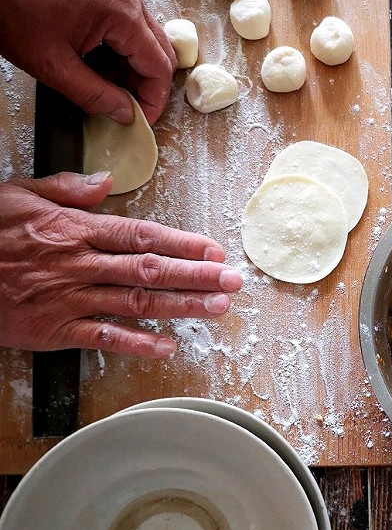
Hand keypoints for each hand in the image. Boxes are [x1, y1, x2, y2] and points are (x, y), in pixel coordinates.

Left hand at [0, 0, 175, 125]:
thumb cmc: (14, 11)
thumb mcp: (54, 66)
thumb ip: (95, 96)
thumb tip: (126, 115)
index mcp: (119, 11)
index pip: (159, 65)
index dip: (154, 99)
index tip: (140, 120)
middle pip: (160, 50)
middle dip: (146, 84)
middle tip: (125, 107)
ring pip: (146, 38)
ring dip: (132, 67)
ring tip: (104, 84)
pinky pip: (131, 23)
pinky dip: (122, 48)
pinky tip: (98, 61)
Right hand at [0, 173, 242, 356]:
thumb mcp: (20, 195)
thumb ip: (67, 189)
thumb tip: (103, 182)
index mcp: (76, 230)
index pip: (140, 235)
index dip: (181, 243)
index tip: (213, 249)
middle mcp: (80, 265)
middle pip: (149, 271)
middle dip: (197, 276)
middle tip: (233, 281)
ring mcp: (71, 299)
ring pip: (136, 304)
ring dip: (181, 307)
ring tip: (217, 309)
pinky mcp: (57, 330)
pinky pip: (104, 338)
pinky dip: (137, 344)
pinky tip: (168, 347)